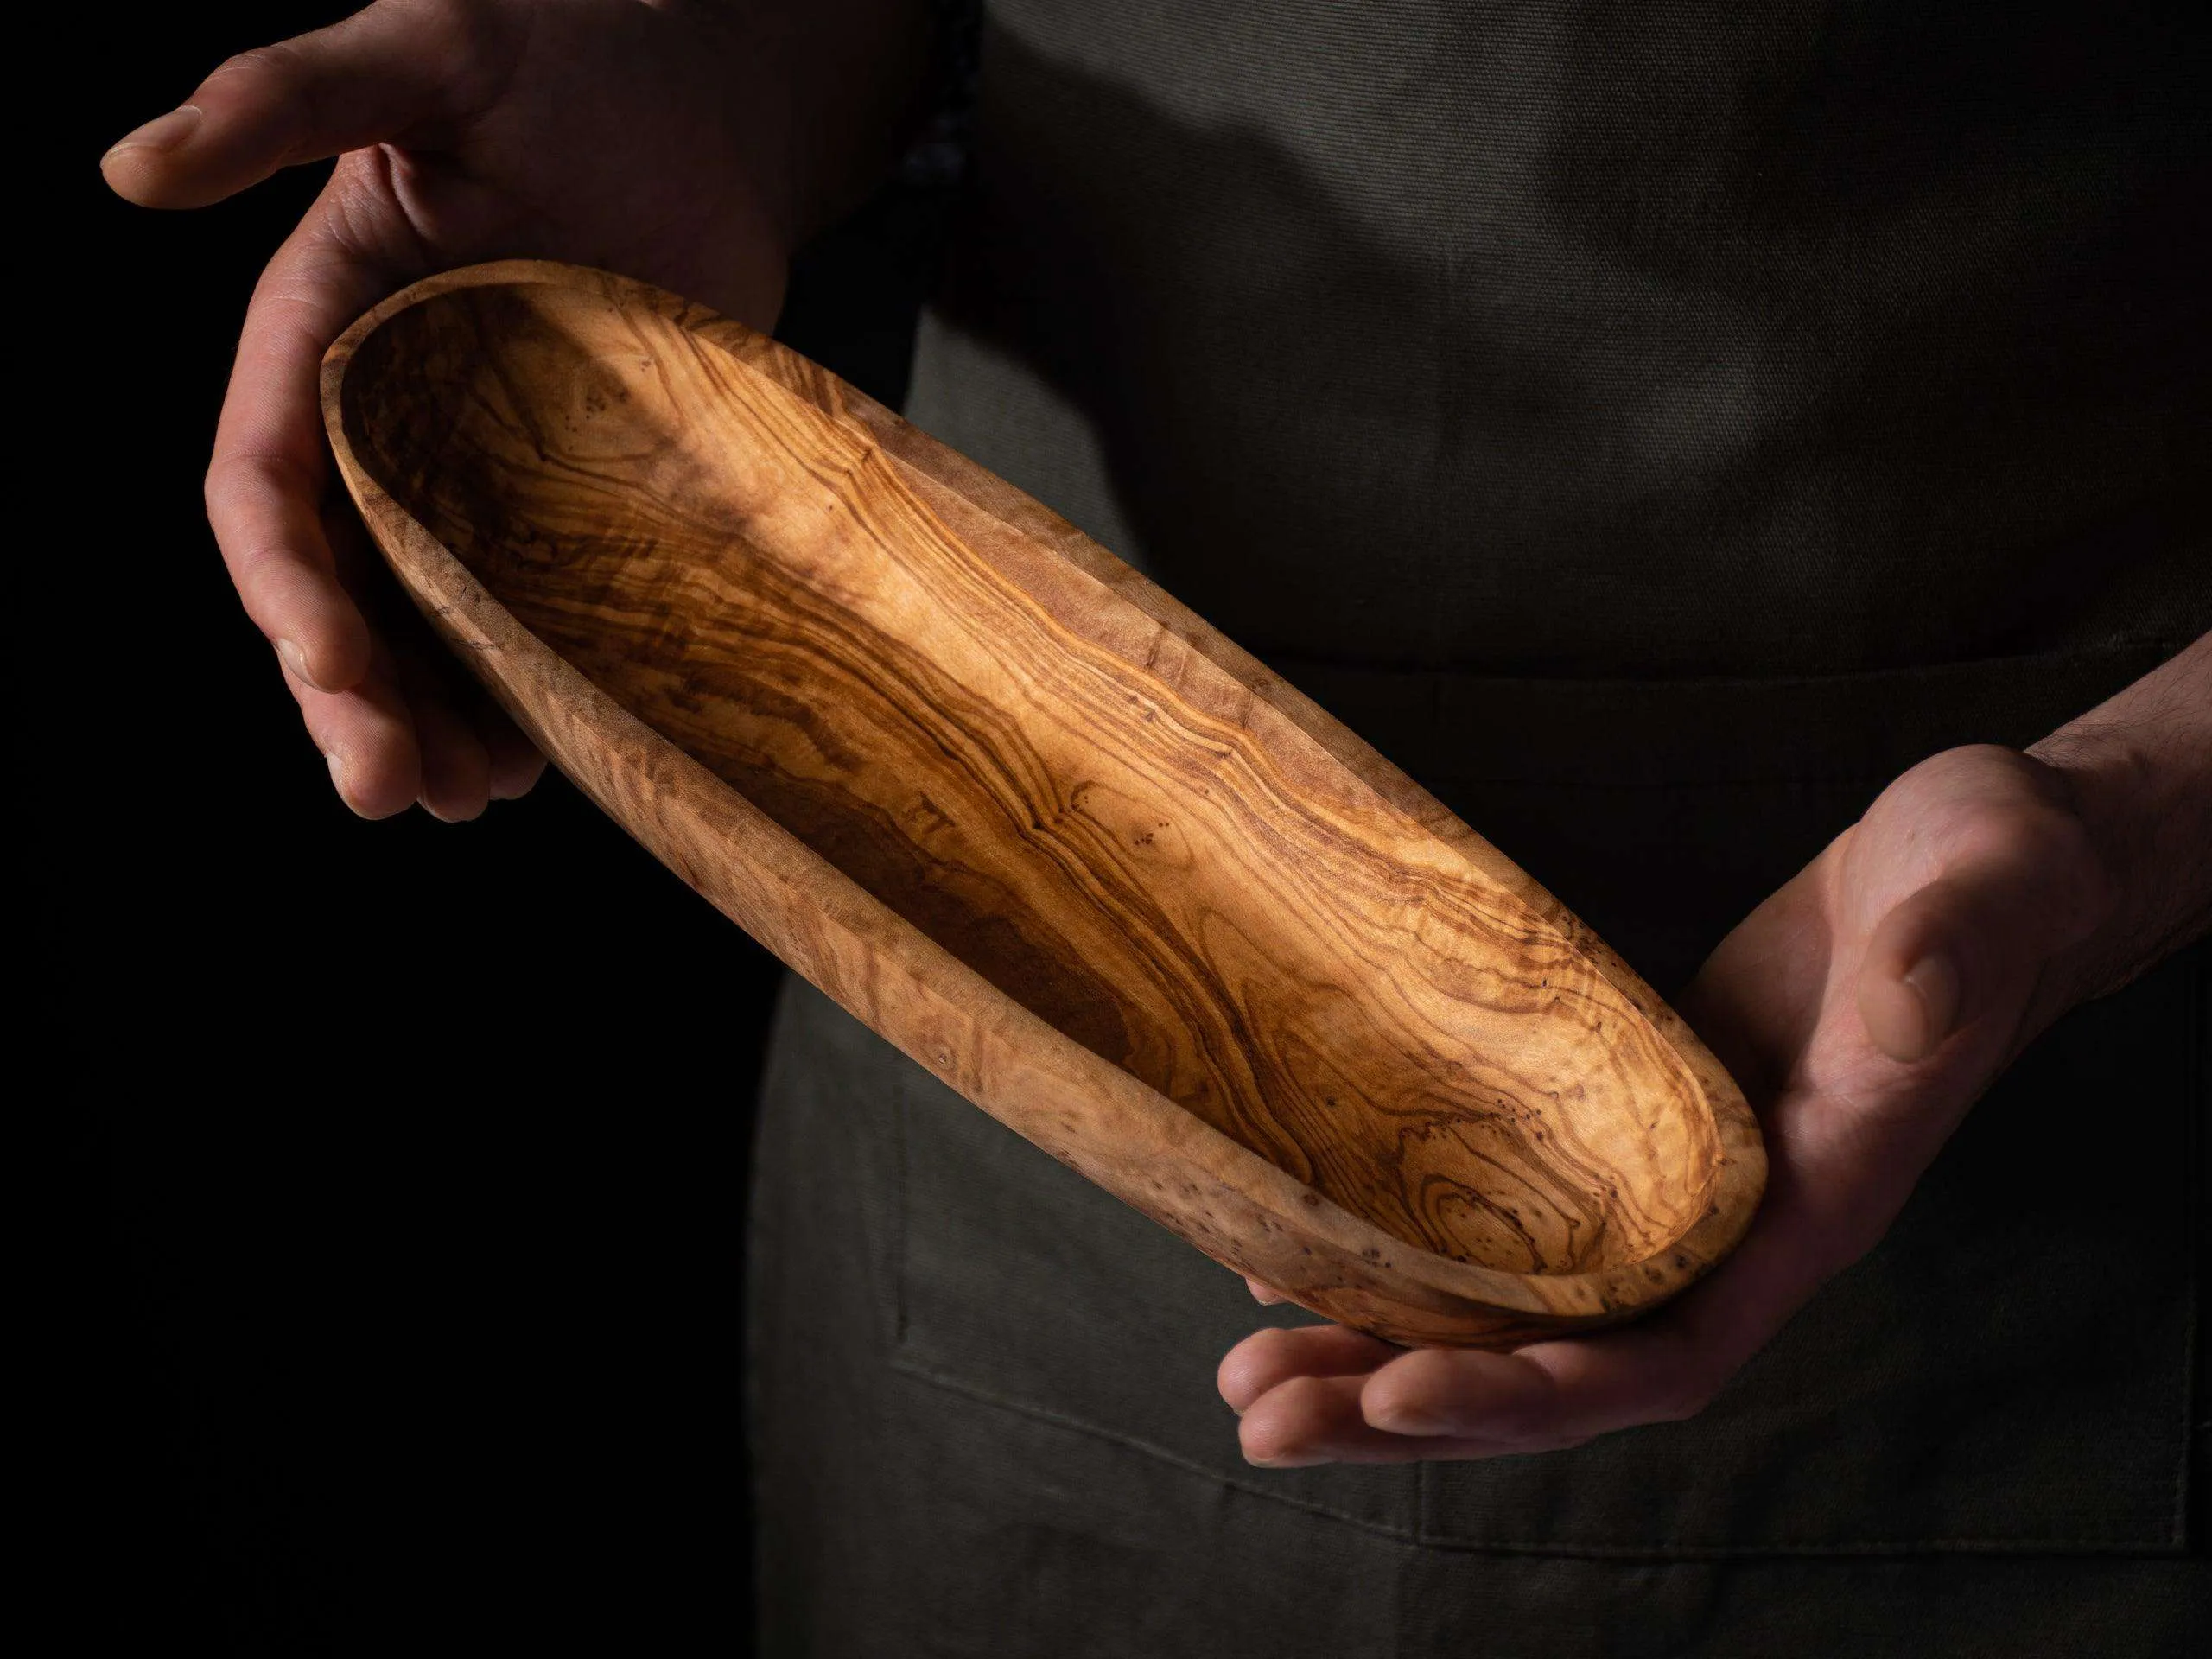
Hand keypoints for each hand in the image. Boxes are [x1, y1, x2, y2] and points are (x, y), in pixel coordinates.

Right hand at [101, 0, 910, 818]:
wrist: (701, 108)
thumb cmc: (555, 59)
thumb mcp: (421, 53)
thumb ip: (284, 99)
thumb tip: (129, 167)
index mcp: (318, 338)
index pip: (266, 488)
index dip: (286, 586)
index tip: (325, 667)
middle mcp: (383, 422)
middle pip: (336, 588)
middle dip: (347, 695)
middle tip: (389, 791)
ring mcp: (475, 472)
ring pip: (420, 627)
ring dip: (428, 722)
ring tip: (464, 800)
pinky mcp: (565, 498)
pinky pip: (520, 614)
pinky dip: (515, 691)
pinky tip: (531, 759)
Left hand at [1218, 742, 2122, 1465]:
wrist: (1972, 872)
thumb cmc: (1994, 885)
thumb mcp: (1983, 898)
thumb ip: (1946, 963)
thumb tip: (1909, 991)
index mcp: (1808, 1216)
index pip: (1661, 1360)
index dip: (1530, 1393)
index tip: (1397, 1393)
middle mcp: (1727, 1237)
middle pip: (1556, 1373)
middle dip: (1406, 1406)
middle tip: (1259, 1419)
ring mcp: (1667, 1195)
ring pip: (1516, 1314)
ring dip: (1383, 1350)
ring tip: (1251, 1372)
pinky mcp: (1623, 1135)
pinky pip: (1509, 1230)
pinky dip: (1408, 1255)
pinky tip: (1303, 1251)